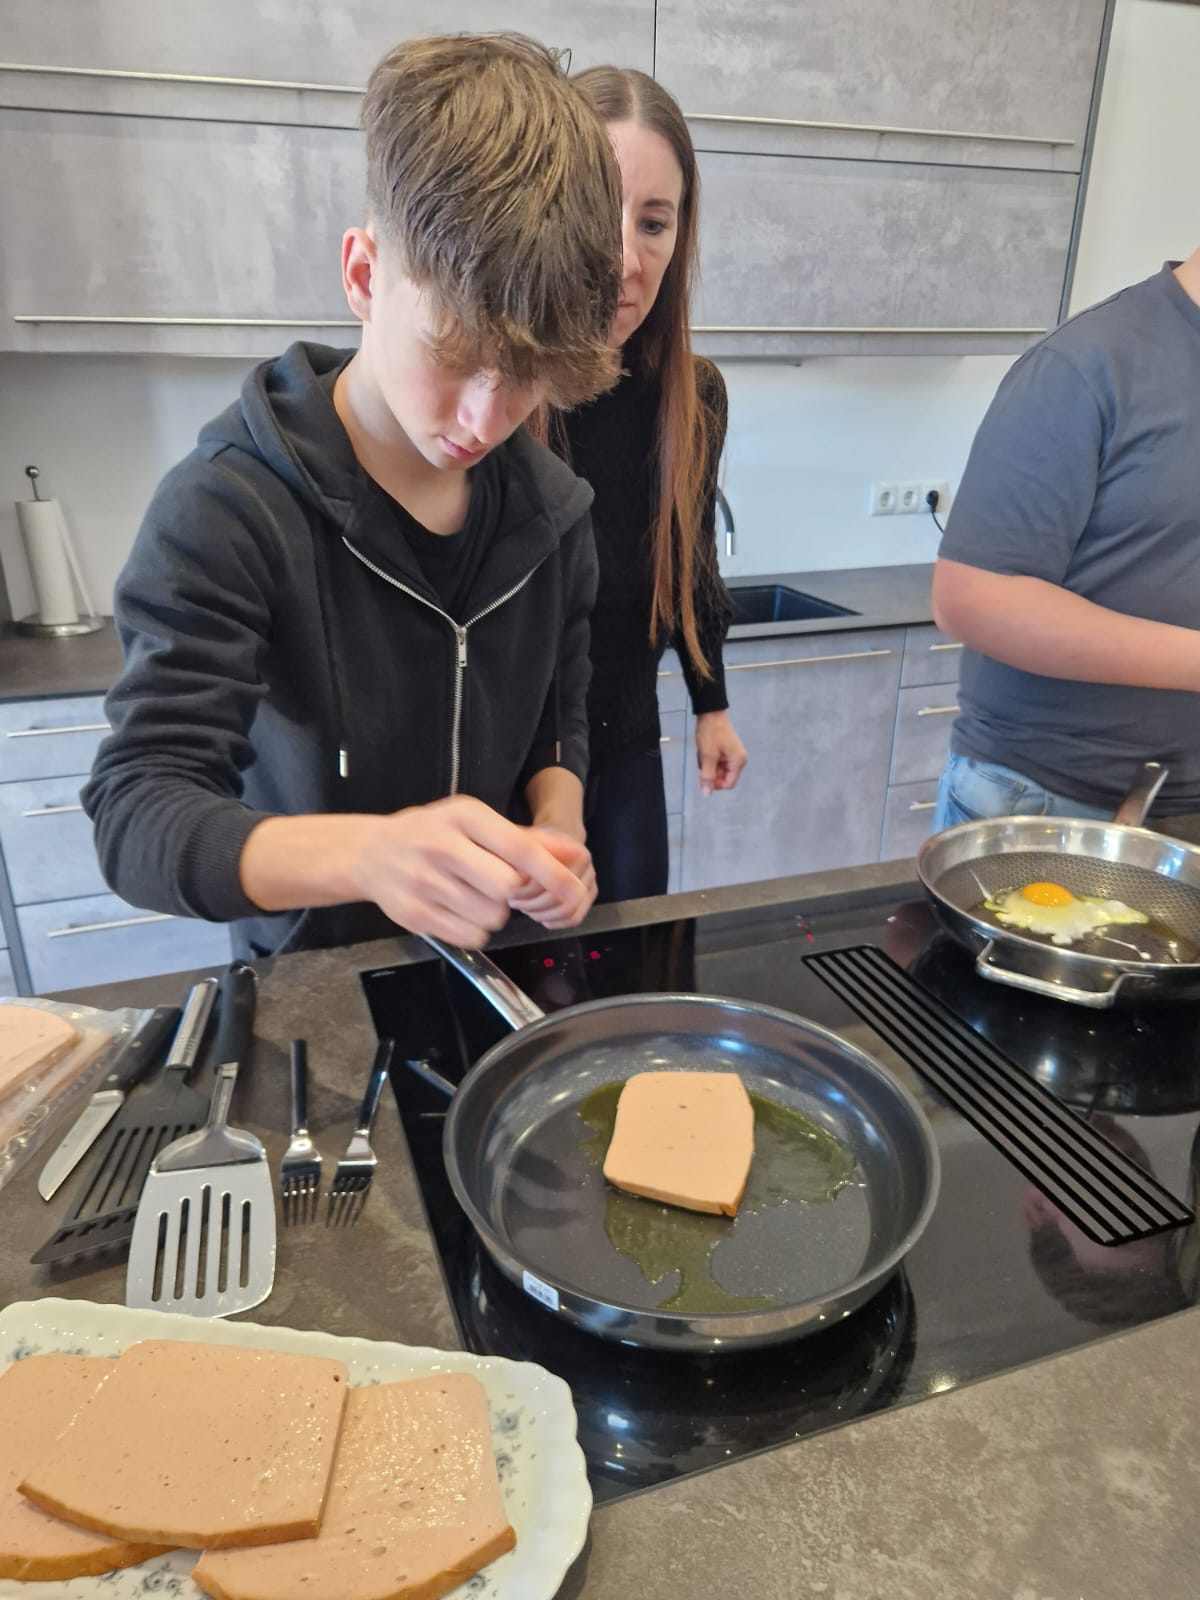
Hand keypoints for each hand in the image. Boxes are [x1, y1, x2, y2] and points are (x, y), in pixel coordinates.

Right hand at [350, 797, 590, 946]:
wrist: (372, 853)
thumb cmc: (434, 834)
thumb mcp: (475, 823)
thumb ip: (524, 839)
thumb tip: (574, 853)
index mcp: (463, 817)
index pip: (519, 849)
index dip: (552, 873)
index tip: (574, 890)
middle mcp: (441, 847)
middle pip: (507, 888)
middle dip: (514, 894)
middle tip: (501, 886)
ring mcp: (424, 882)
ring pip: (491, 916)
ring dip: (494, 913)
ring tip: (474, 895)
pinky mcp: (414, 915)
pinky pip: (470, 936)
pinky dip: (476, 930)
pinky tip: (460, 910)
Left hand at [508, 827, 597, 928]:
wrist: (557, 841)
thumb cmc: (538, 844)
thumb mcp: (527, 844)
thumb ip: (523, 861)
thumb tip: (518, 883)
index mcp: (578, 855)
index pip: (554, 884)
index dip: (529, 891)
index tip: (512, 891)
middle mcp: (589, 871)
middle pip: (561, 901)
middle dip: (533, 905)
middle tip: (514, 901)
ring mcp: (590, 886)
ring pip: (568, 913)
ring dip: (541, 914)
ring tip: (523, 905)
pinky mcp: (587, 900)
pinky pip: (572, 919)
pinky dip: (553, 921)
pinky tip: (537, 914)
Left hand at [695, 711, 747, 796]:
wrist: (710, 713)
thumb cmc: (711, 732)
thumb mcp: (707, 756)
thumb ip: (707, 776)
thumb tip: (706, 793)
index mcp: (738, 761)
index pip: (729, 784)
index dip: (715, 784)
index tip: (704, 775)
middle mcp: (739, 759)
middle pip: (724, 777)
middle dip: (711, 772)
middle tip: (703, 760)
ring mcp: (733, 755)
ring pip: (719, 770)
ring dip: (708, 765)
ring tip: (703, 753)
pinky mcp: (727, 751)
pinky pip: (717, 762)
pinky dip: (709, 759)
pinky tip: (704, 751)